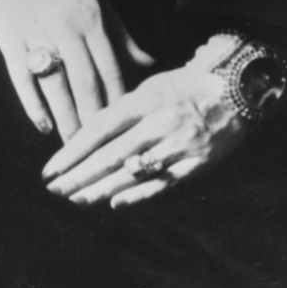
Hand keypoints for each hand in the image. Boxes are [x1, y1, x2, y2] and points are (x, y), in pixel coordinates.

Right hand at [0, 0, 152, 140]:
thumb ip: (122, 34)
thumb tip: (149, 63)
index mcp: (91, 20)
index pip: (110, 70)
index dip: (118, 102)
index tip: (126, 129)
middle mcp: (66, 31)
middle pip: (85, 85)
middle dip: (95, 121)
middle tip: (102, 153)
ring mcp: (37, 37)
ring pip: (56, 88)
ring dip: (66, 120)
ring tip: (75, 148)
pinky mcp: (10, 42)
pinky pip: (23, 80)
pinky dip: (33, 105)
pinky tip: (43, 126)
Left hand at [40, 62, 248, 208]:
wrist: (236, 89)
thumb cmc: (185, 86)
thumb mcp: (150, 85)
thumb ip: (122, 109)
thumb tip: (88, 133)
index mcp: (142, 101)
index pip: (99, 129)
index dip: (72, 151)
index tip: (50, 168)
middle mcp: (157, 123)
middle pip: (111, 154)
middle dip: (79, 175)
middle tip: (54, 190)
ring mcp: (177, 145)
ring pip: (133, 171)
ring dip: (101, 189)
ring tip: (76, 199)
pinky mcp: (196, 164)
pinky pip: (163, 183)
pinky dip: (139, 194)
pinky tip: (115, 203)